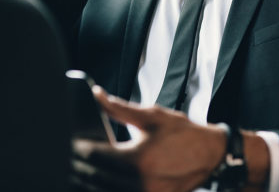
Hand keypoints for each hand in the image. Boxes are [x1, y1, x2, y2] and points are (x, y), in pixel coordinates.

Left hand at [71, 87, 226, 191]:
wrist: (210, 153)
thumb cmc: (182, 132)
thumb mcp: (151, 116)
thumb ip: (120, 108)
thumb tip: (98, 95)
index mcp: (136, 158)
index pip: (94, 156)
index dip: (77, 149)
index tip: (69, 142)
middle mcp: (138, 181)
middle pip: (95, 178)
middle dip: (80, 166)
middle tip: (70, 156)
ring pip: (105, 189)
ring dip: (91, 179)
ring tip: (82, 168)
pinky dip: (108, 185)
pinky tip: (103, 178)